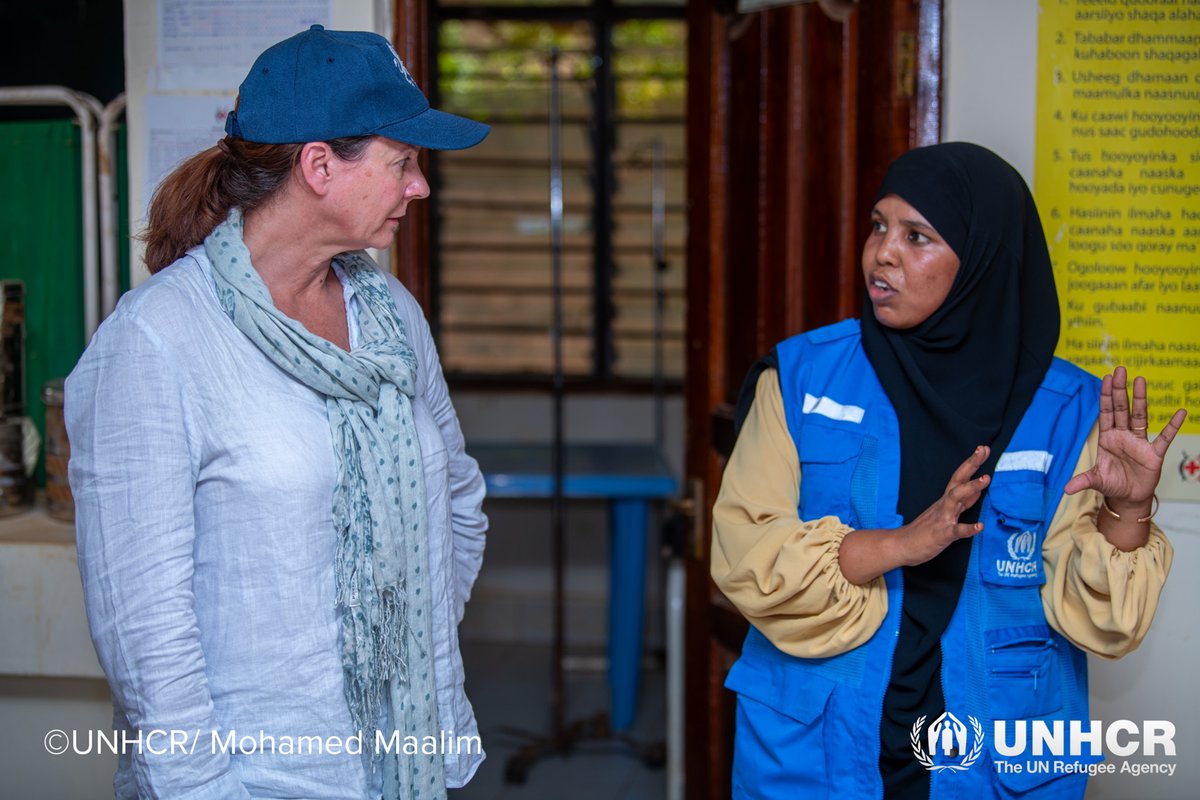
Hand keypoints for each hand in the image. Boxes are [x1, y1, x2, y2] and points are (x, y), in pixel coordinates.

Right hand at [900, 445, 991, 566]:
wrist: (901, 545)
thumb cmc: (924, 531)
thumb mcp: (944, 513)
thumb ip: (963, 503)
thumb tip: (979, 491)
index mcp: (946, 500)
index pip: (960, 477)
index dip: (971, 463)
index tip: (983, 449)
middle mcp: (944, 505)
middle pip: (958, 480)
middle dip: (971, 465)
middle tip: (983, 450)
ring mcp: (943, 518)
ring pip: (956, 499)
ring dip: (971, 487)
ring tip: (986, 478)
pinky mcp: (942, 535)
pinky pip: (956, 531)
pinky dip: (968, 528)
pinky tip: (980, 526)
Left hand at [1064, 366, 1186, 511]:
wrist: (1128, 498)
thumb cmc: (1111, 484)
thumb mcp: (1095, 481)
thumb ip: (1082, 481)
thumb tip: (1065, 489)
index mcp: (1107, 438)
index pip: (1105, 413)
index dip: (1105, 396)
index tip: (1106, 378)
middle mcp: (1123, 436)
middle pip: (1121, 409)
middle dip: (1120, 390)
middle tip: (1120, 370)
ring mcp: (1139, 443)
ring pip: (1140, 416)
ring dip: (1140, 399)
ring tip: (1140, 380)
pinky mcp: (1154, 454)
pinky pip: (1165, 437)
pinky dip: (1173, 426)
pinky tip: (1181, 413)